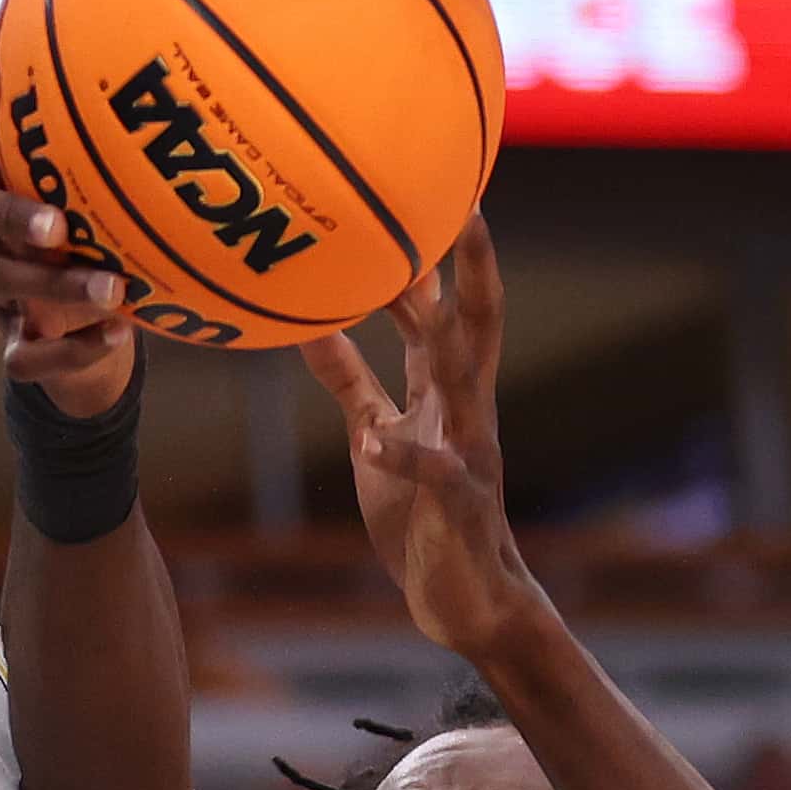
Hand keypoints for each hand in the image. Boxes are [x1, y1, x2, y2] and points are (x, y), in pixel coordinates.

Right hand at [0, 69, 135, 417]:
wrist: (93, 323)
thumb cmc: (99, 226)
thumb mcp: (99, 179)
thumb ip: (121, 136)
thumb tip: (189, 73)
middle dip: (5, 212)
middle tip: (57, 226)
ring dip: (57, 284)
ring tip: (117, 288)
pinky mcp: (15, 341)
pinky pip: (24, 356)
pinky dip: (69, 351)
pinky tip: (116, 334)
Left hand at [303, 219, 550, 659]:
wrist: (464, 599)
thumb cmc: (419, 514)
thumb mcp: (377, 436)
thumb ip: (352, 383)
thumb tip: (312, 327)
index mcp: (447, 393)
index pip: (446, 309)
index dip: (438, 254)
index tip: (432, 190)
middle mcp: (468, 411)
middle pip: (478, 326)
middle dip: (474, 268)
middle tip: (467, 207)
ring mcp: (469, 455)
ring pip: (466, 383)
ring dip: (446, 338)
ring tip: (420, 295)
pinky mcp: (458, 506)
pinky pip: (433, 474)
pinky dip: (405, 457)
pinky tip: (377, 444)